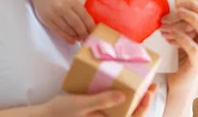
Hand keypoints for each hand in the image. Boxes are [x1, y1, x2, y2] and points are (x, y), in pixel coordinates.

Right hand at [33, 0, 94, 43]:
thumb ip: (78, 8)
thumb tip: (88, 23)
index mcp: (72, 0)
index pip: (84, 16)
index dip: (90, 26)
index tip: (94, 31)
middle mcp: (63, 7)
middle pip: (77, 24)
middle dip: (84, 33)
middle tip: (88, 37)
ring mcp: (54, 14)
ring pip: (67, 29)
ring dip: (75, 36)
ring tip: (80, 39)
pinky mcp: (46, 19)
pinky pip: (58, 31)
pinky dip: (66, 37)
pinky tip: (72, 40)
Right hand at [40, 84, 156, 116]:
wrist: (45, 116)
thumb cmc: (63, 112)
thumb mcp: (83, 104)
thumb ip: (103, 100)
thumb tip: (124, 95)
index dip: (144, 105)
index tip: (150, 91)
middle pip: (132, 113)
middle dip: (144, 99)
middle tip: (152, 84)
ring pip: (125, 109)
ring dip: (135, 97)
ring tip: (142, 82)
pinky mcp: (98, 112)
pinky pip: (114, 106)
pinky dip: (121, 96)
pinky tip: (122, 85)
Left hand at [165, 0, 197, 98]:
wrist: (183, 83)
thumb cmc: (181, 56)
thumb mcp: (183, 35)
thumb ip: (181, 22)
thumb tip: (167, 3)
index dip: (194, 1)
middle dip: (192, 7)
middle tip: (175, 5)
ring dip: (188, 22)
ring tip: (169, 20)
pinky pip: (194, 48)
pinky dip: (182, 38)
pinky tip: (170, 35)